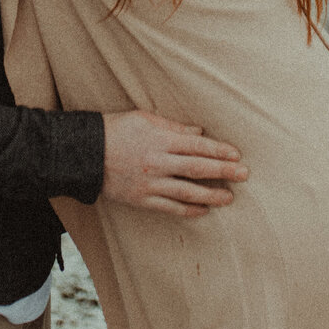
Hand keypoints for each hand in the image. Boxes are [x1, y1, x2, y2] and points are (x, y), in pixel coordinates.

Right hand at [100, 111, 247, 218]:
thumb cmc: (115, 130)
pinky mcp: (142, 199)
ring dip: (211, 195)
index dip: (219, 151)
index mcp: (160, 140)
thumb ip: (173, 127)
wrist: (85, 153)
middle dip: (223, 172)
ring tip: (229, 197)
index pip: (197, 146)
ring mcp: (150, 183)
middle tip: (244, 175)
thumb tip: (198, 132)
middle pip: (198, 168)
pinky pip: (170, 207)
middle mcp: (158, 163)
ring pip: (187, 191)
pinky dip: (188, 209)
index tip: (236, 155)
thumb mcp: (144, 119)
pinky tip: (203, 210)